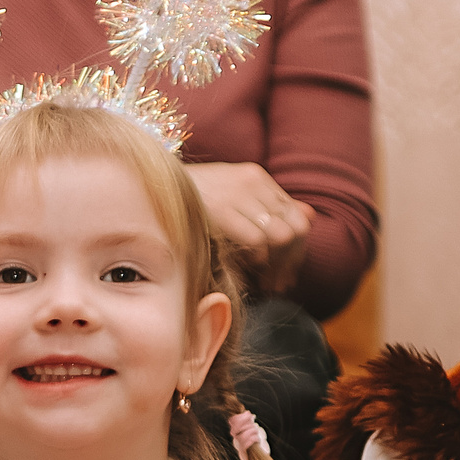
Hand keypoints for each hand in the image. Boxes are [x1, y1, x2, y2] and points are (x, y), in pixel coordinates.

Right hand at [185, 162, 311, 286]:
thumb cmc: (190, 200)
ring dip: (276, 265)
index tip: (288, 272)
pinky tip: (249, 267)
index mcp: (256, 177)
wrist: (149, 186)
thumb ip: (271, 206)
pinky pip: (257, 240)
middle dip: (291, 260)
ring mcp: (236, 195)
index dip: (298, 249)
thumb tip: (310, 217)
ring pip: (281, 235)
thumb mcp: (234, 198)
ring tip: (267, 282)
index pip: (297, 216)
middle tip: (280, 282)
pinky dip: (258, 258)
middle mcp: (251, 182)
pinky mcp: (220, 210)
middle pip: (295, 227)